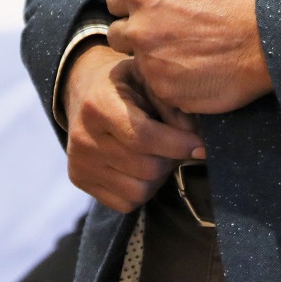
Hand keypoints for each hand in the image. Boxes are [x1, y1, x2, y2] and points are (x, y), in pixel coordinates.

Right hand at [63, 43, 204, 211]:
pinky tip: (142, 168)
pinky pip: (126, 203)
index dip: (178, 145)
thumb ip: (170, 105)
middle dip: (171, 159)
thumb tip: (194, 142)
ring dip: (159, 178)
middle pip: (146, 168)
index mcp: (98, 106)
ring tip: (159, 156)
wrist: (83, 90)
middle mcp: (84, 139)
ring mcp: (80, 164)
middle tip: (178, 146)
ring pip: (139, 191)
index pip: (143, 137)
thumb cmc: (123, 83)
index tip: (200, 146)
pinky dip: (143, 190)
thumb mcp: (146, 78)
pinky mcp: (80, 181)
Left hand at [106, 0, 271, 114]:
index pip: (114, 1)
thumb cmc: (232, 0)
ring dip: (154, 58)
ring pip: (137, 62)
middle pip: (118, 35)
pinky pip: (157, 87)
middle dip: (138, 32)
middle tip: (173, 33)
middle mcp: (140, 30)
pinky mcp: (166, 92)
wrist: (267, 41)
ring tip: (188, 52)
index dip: (134, 4)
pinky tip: (196, 71)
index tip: (158, 9)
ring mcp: (151, 64)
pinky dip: (171, 82)